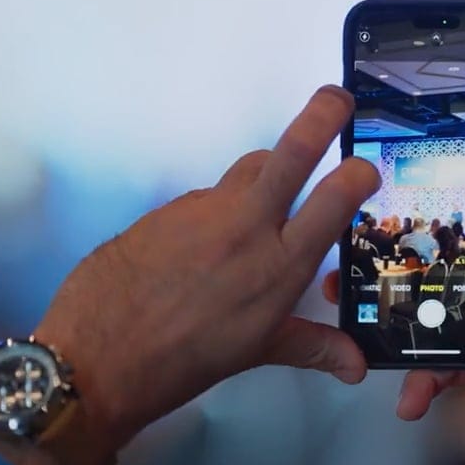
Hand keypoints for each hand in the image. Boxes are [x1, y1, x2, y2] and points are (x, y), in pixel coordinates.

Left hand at [23, 86, 376, 464]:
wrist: (97, 357)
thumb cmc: (184, 361)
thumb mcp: (256, 351)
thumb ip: (312, 346)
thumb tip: (356, 366)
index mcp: (280, 266)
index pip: (334, 200)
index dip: (358, 175)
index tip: (366, 169)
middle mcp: (247, 228)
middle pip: (291, 152)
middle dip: (321, 116)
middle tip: (337, 98)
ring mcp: (203, 212)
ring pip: (249, 168)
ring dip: (268, 171)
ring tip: (271, 194)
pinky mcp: (167, 209)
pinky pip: (207, 197)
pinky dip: (219, 209)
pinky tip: (207, 242)